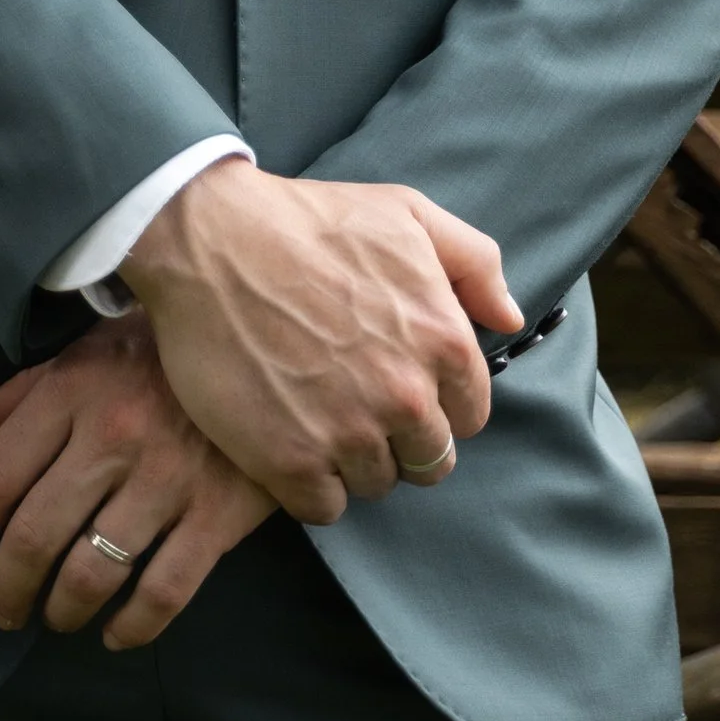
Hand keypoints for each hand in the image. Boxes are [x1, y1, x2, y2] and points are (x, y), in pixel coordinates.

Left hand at [0, 315, 273, 645]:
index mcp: (74, 392)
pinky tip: (116, 634)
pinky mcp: (219, 514)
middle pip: (35, 535)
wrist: (272, 347)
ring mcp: (169, 478)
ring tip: (56, 617)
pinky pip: (165, 592)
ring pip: (92, 573)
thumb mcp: (88, 352)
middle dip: (8, 588)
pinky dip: (133, 627)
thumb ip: (22, 392)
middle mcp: (114, 436)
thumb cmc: (165, 351)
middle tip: (3, 609)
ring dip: (63, 610)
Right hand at [120, 160, 522, 522]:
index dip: (436, 402)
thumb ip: (474, 263)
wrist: (210, 239)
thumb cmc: (309, 220)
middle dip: (401, 439)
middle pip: (430, 461)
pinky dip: (311, 485)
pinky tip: (290, 441)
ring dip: (353, 460)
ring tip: (317, 415)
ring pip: (377, 484)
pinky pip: (325, 507)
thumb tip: (508, 318)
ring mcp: (348, 433)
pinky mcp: (290, 462)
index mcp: (443, 339)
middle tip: (356, 403)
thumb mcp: (407, 213)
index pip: (470, 414)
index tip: (399, 384)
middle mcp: (406, 396)